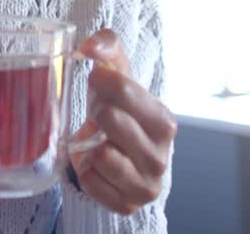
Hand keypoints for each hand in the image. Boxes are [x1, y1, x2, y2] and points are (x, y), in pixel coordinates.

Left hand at [69, 29, 176, 215]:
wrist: (121, 153)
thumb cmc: (118, 109)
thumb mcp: (116, 75)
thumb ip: (107, 48)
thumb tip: (89, 45)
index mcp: (163, 121)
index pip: (125, 90)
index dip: (102, 81)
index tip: (97, 81)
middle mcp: (161, 156)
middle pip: (111, 120)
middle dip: (97, 114)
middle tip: (99, 117)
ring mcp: (146, 184)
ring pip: (101, 156)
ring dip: (89, 146)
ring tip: (97, 142)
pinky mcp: (127, 205)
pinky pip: (91, 184)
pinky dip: (85, 172)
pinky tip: (95, 164)